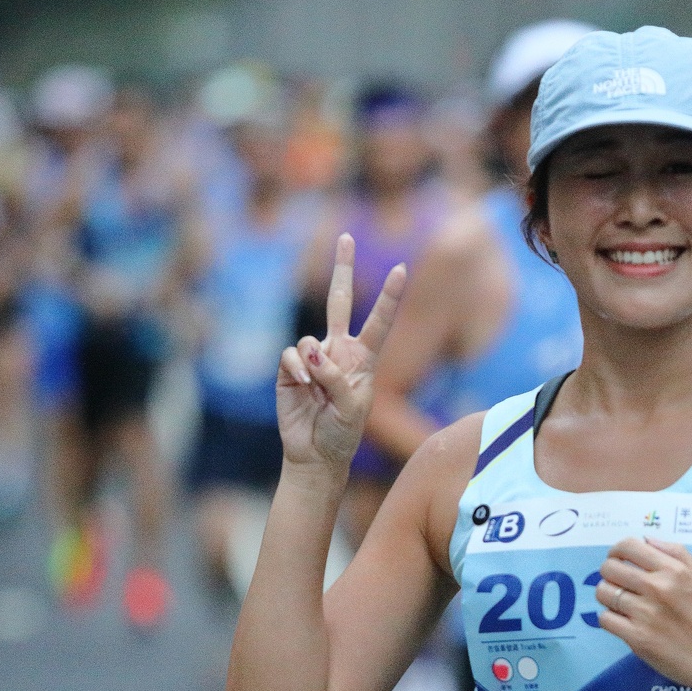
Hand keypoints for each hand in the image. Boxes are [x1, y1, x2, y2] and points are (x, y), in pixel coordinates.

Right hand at [275, 233, 404, 468]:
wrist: (315, 454)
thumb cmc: (342, 432)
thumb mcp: (352, 407)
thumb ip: (336, 377)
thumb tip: (311, 351)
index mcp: (364, 357)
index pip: (379, 321)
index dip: (388, 296)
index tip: (401, 269)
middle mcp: (339, 350)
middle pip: (340, 300)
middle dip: (342, 268)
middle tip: (345, 236)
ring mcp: (313, 356)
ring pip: (310, 339)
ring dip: (315, 365)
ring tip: (318, 392)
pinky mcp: (290, 367)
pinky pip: (292, 355)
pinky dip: (297, 370)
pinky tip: (302, 387)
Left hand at [595, 537, 691, 690]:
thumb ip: (676, 552)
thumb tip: (646, 540)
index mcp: (672, 570)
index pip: (628, 546)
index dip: (617, 550)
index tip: (619, 559)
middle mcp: (656, 588)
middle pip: (610, 568)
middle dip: (610, 572)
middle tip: (618, 582)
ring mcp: (644, 613)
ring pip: (604, 593)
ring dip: (608, 595)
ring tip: (619, 601)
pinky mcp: (636, 637)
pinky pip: (605, 618)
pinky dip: (610, 618)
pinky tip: (621, 620)